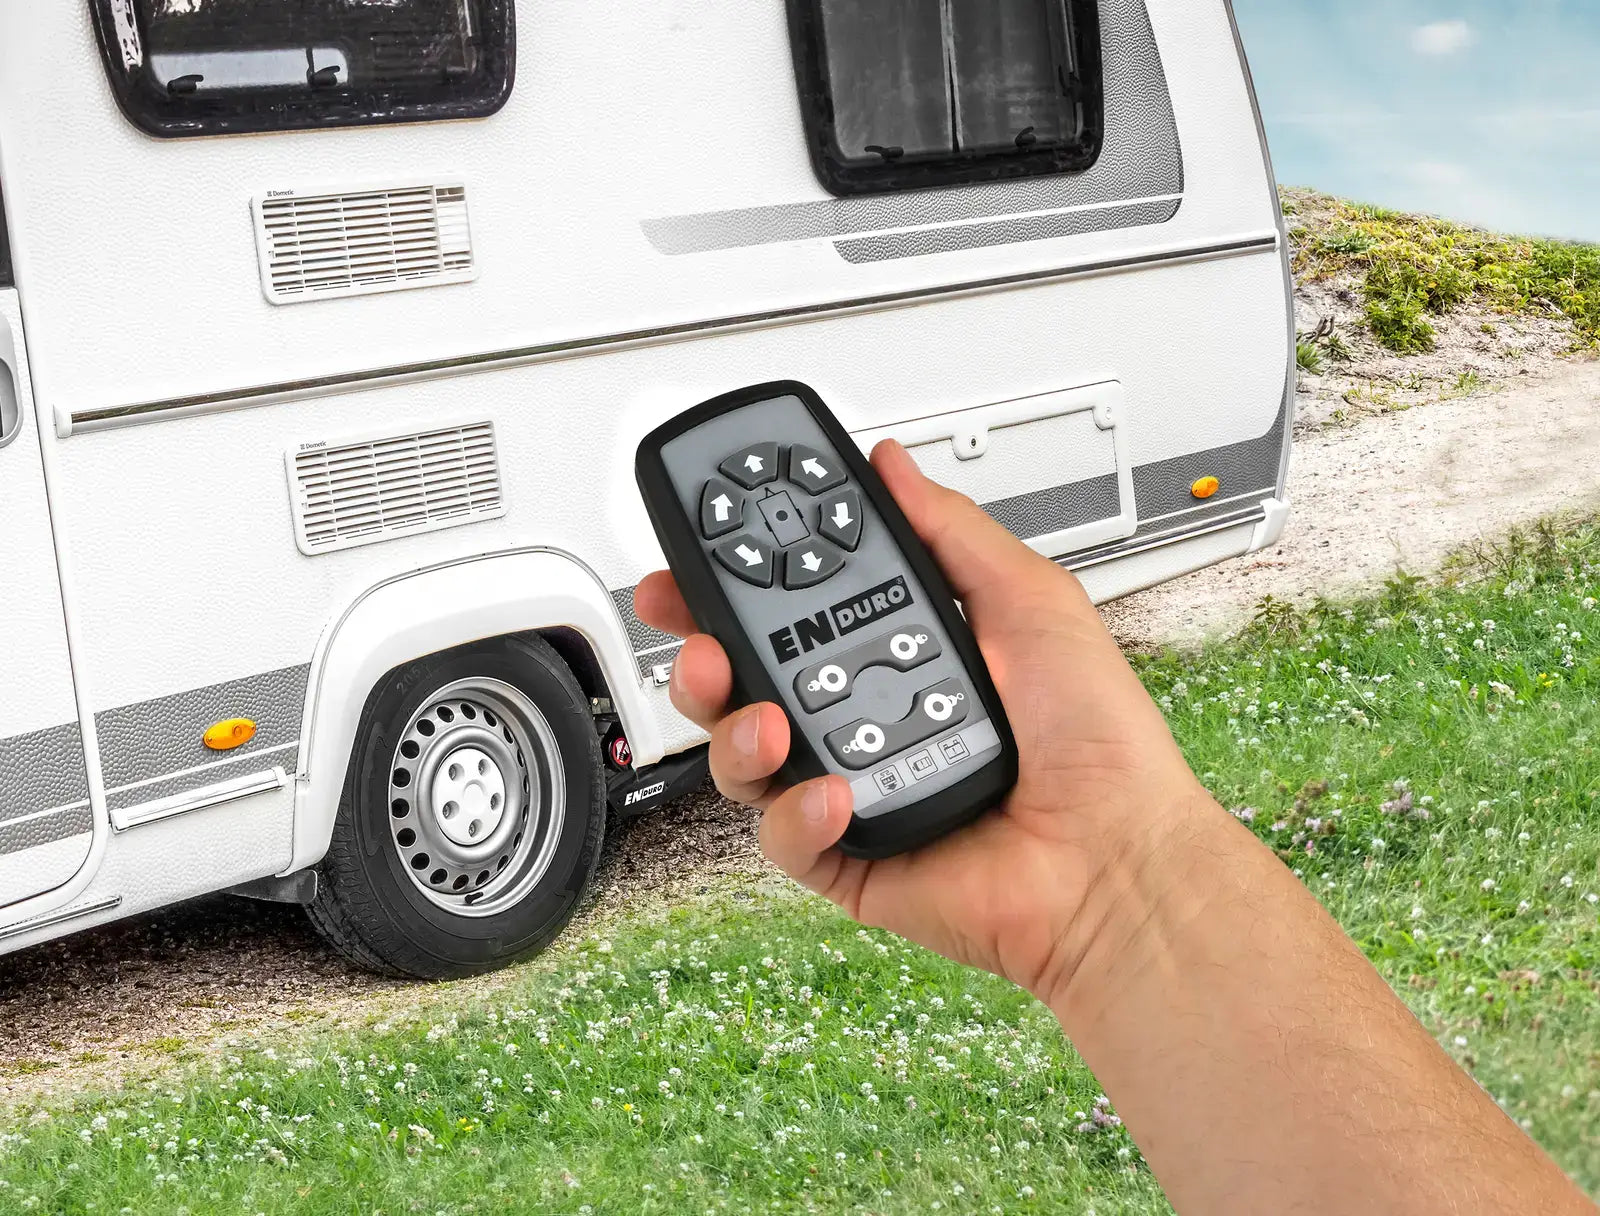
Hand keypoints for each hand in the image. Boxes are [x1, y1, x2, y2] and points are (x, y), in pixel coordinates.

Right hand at [635, 440, 1218, 1006]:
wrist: (1117, 855)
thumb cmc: (1096, 740)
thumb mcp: (1029, 600)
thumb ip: (948, 530)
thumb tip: (893, 468)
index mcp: (896, 653)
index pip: (790, 610)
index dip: (732, 585)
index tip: (698, 557)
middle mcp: (862, 718)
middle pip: (744, 681)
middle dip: (702, 654)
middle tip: (699, 638)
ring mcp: (849, 786)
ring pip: (745, 756)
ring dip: (736, 728)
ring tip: (770, 718)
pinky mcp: (848, 855)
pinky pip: (784, 835)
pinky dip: (798, 812)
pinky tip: (835, 793)